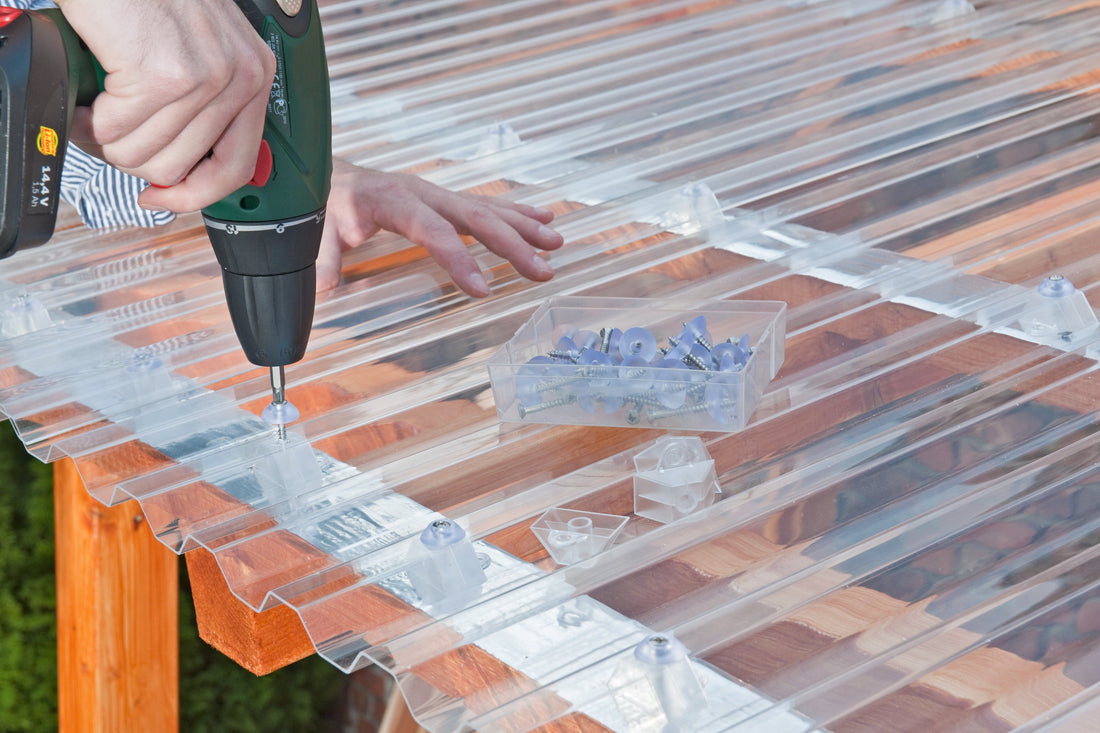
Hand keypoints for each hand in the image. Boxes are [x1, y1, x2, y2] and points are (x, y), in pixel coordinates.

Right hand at [57, 0, 274, 211]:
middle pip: (180, 167)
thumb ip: (204, 104)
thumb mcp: (197, 47)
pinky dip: (91, 118)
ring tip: (98, 108)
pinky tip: (91, 94)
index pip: (237, 166)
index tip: (162, 197)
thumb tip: (180, 168)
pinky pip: (116, 131)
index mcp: (254, 75)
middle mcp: (239, 77)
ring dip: (107, 138)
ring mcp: (204, 78)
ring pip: (144, 155)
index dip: (194, 194)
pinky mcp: (163, 76)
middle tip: (110, 132)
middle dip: (133, 159)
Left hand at [317, 160, 564, 294]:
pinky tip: (544, 219)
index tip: (483, 289)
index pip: (434, 232)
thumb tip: (325, 286)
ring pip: (488, 209)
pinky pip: (485, 204)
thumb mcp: (319, 228)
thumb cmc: (328, 202)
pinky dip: (517, 212)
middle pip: (475, 218)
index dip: (459, 260)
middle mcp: (423, 193)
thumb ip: (323, 256)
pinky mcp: (444, 198)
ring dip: (524, 228)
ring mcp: (437, 193)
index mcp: (395, 201)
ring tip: (556, 244)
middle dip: (512, 244)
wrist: (329, 172)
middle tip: (542, 270)